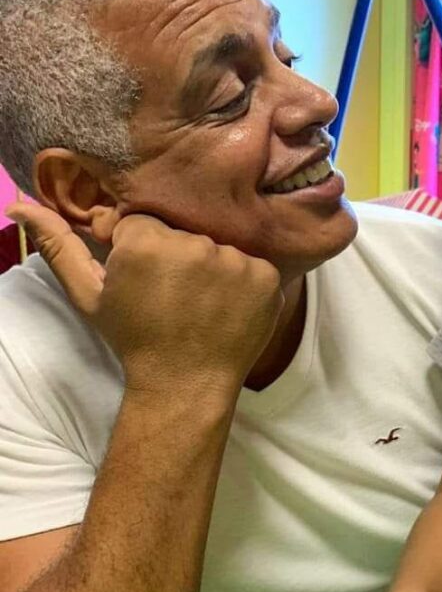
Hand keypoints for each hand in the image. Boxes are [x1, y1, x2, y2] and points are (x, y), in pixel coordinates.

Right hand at [7, 205, 283, 394]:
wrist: (186, 386)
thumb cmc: (135, 340)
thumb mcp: (90, 295)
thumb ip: (59, 246)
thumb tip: (21, 206)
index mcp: (146, 242)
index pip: (145, 224)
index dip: (143, 251)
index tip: (145, 281)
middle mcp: (194, 244)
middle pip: (185, 232)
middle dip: (179, 257)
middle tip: (175, 296)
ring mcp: (235, 261)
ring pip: (219, 247)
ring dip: (212, 269)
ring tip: (202, 304)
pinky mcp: (266, 277)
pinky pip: (252, 264)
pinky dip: (244, 283)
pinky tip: (228, 309)